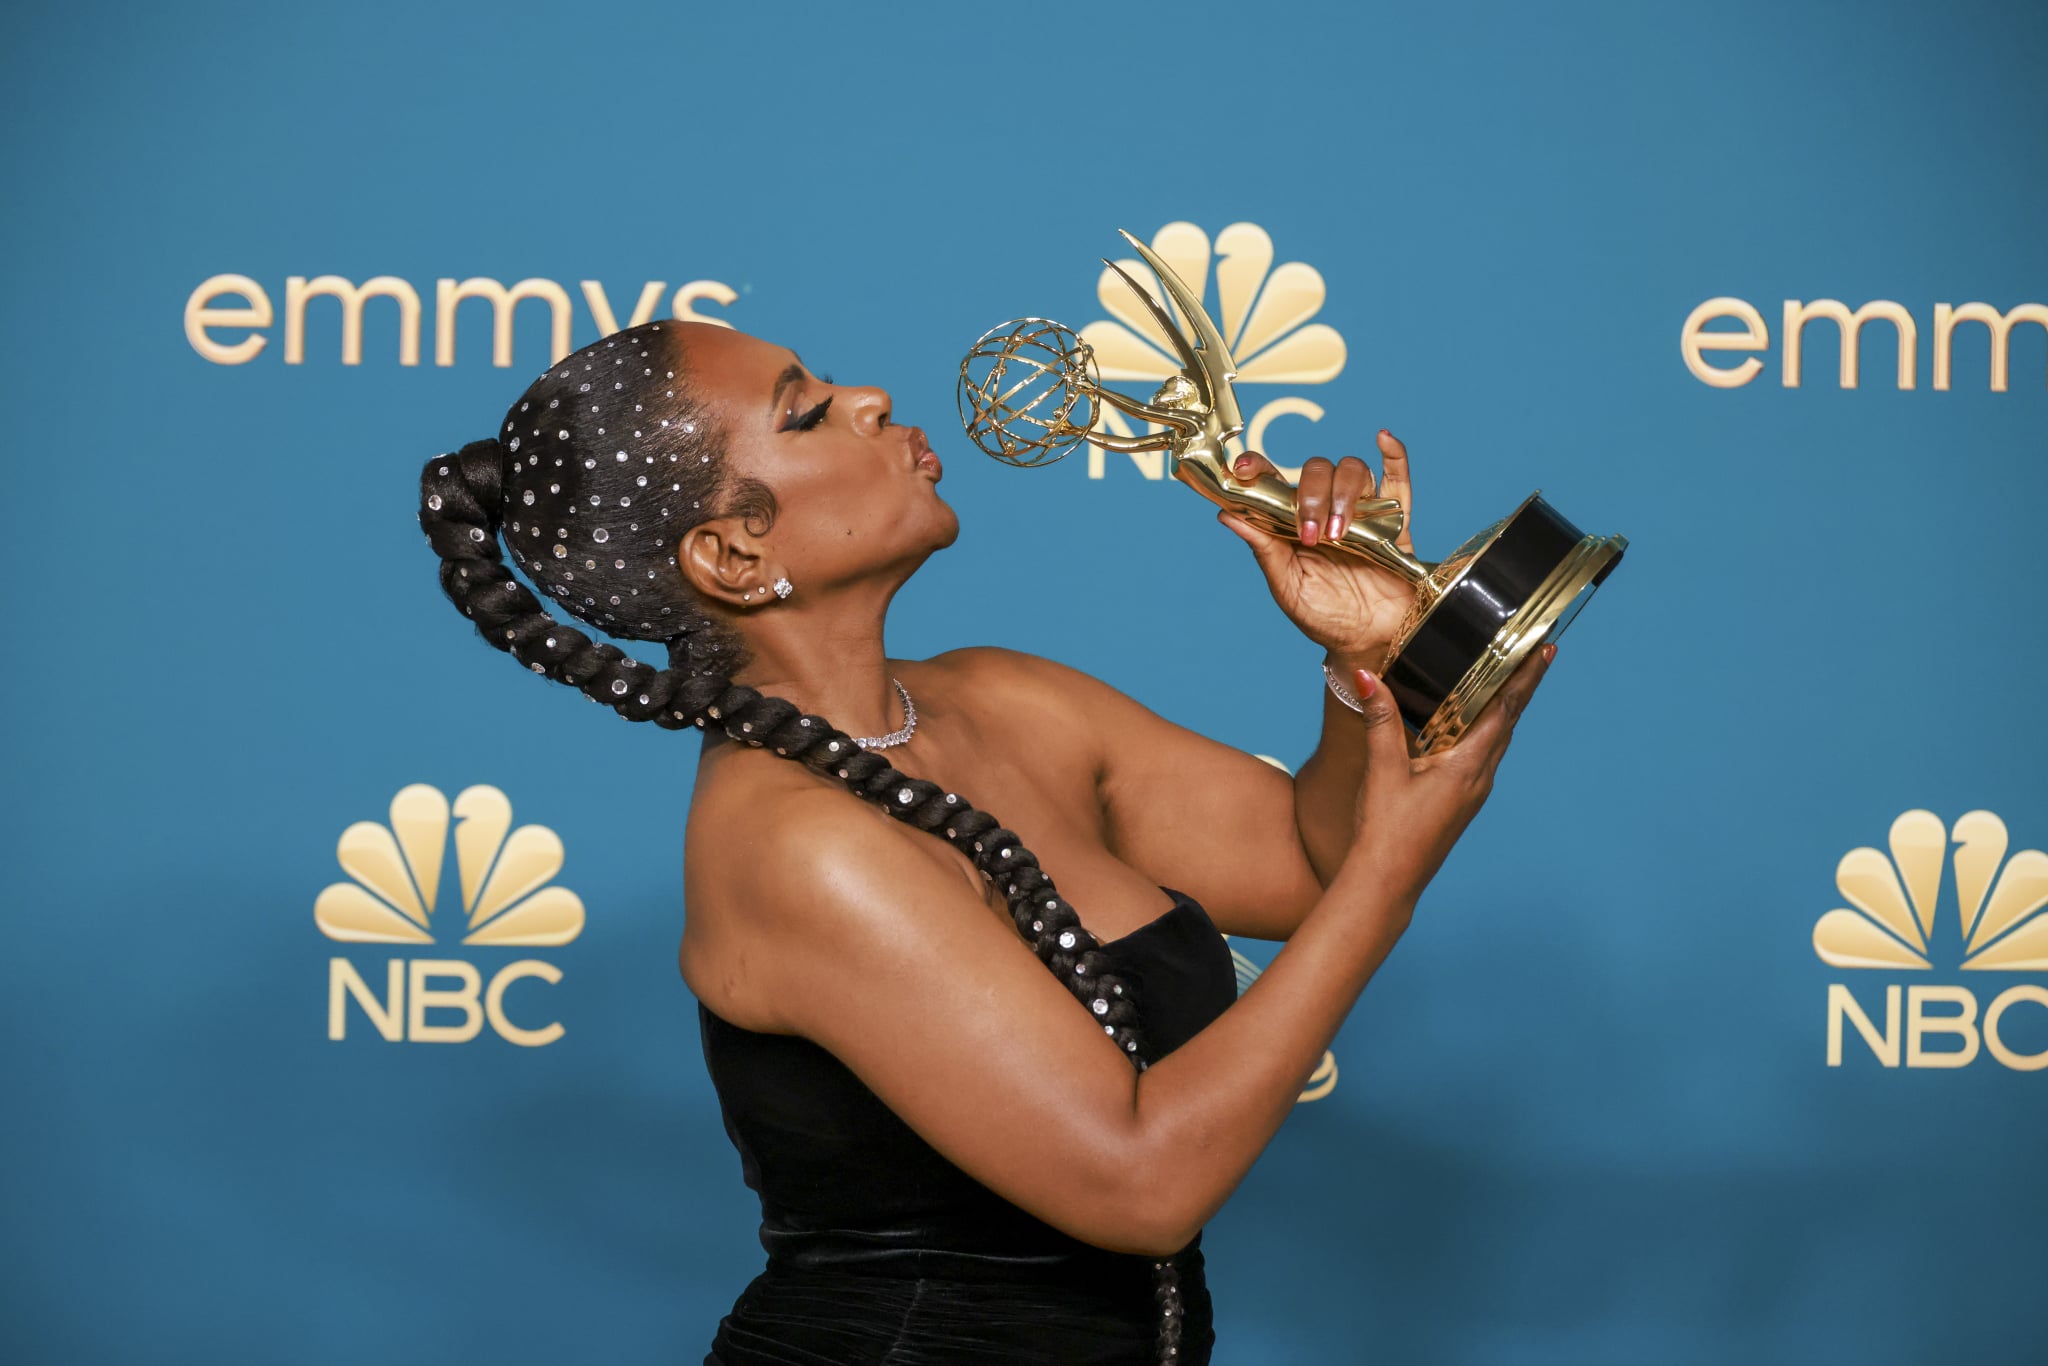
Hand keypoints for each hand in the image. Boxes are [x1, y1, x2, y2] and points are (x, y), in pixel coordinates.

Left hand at [1214, 430, 1417, 672]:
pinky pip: (1398, 481)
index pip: (1273, 480)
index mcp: (1292, 521)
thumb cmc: (1324, 616)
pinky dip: (1394, 456)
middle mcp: (1325, 509)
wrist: (1368, 641)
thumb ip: (1263, 550)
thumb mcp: (1287, 587)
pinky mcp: (1394, 521)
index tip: (1244, 468)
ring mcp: (1360, 512)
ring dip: (1343, 495)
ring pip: (1351, 471)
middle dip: (1311, 496)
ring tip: (1339, 535)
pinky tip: (1383, 439)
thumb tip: (1225, 514)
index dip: (1257, 467)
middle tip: (1311, 534)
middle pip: (1316, 470)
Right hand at [1344, 642, 1553, 912]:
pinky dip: (1484, 729)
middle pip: (1509, 720)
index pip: (1505, 709)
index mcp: (1467, 766)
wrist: (1387, 882)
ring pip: (1497, 738)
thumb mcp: (1382, 770)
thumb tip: (1366, 676)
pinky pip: (1482, 755)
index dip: (1526, 677)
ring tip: (1508, 677)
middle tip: (1535, 650)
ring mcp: (1473, 791)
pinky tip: (1469, 723)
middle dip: (1522, 685)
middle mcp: (1480, 777)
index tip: (1546, 648)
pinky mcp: (1462, 801)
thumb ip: (1380, 720)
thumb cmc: (1387, 831)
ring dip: (1505, 706)